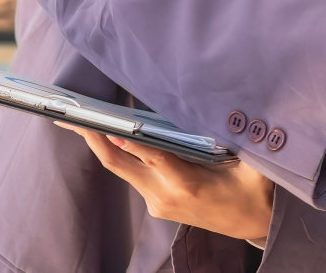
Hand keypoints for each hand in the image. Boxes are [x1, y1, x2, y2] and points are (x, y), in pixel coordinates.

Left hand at [58, 124, 273, 242]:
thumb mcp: (250, 161)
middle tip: (71, 114)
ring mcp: (156, 202)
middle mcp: (165, 196)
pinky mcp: (155, 202)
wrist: (253, 223)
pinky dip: (119, 150)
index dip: (131, 141)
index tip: (110, 126)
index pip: (154, 158)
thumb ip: (234, 134)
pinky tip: (110, 131)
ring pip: (120, 168)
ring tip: (81, 117)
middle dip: (94, 138)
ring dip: (101, 143)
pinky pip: (130, 172)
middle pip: (119, 164)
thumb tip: (223, 102)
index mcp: (188, 185)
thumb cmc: (254, 190)